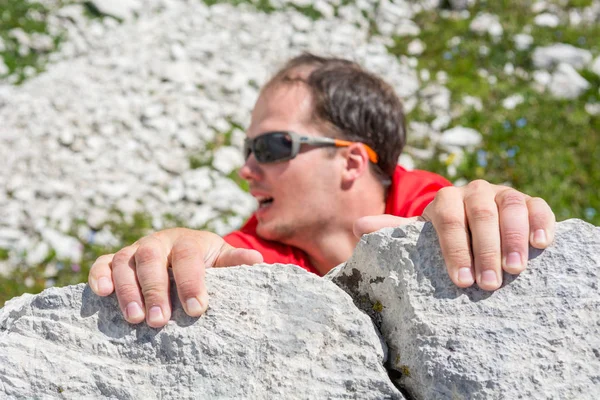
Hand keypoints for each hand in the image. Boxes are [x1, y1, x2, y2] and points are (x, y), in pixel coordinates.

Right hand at [88, 228, 262, 326]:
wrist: (185, 248)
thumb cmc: (205, 259)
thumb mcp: (222, 258)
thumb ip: (235, 261)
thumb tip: (257, 261)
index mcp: (187, 241)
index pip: (187, 257)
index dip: (191, 282)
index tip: (197, 309)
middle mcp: (158, 242)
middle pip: (151, 259)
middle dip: (155, 290)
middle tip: (159, 321)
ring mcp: (135, 250)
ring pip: (125, 262)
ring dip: (127, 290)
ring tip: (134, 318)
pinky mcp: (117, 260)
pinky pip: (102, 263)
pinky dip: (99, 275)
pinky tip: (102, 293)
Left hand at [353, 180, 554, 290]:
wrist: (475, 220)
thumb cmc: (444, 235)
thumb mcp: (421, 234)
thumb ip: (394, 231)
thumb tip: (358, 226)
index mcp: (446, 199)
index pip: (448, 218)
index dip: (454, 248)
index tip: (460, 281)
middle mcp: (475, 191)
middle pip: (481, 213)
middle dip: (484, 249)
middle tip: (488, 284)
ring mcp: (503, 193)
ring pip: (511, 206)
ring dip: (512, 237)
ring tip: (514, 270)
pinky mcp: (530, 201)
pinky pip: (539, 206)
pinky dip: (541, 222)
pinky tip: (541, 245)